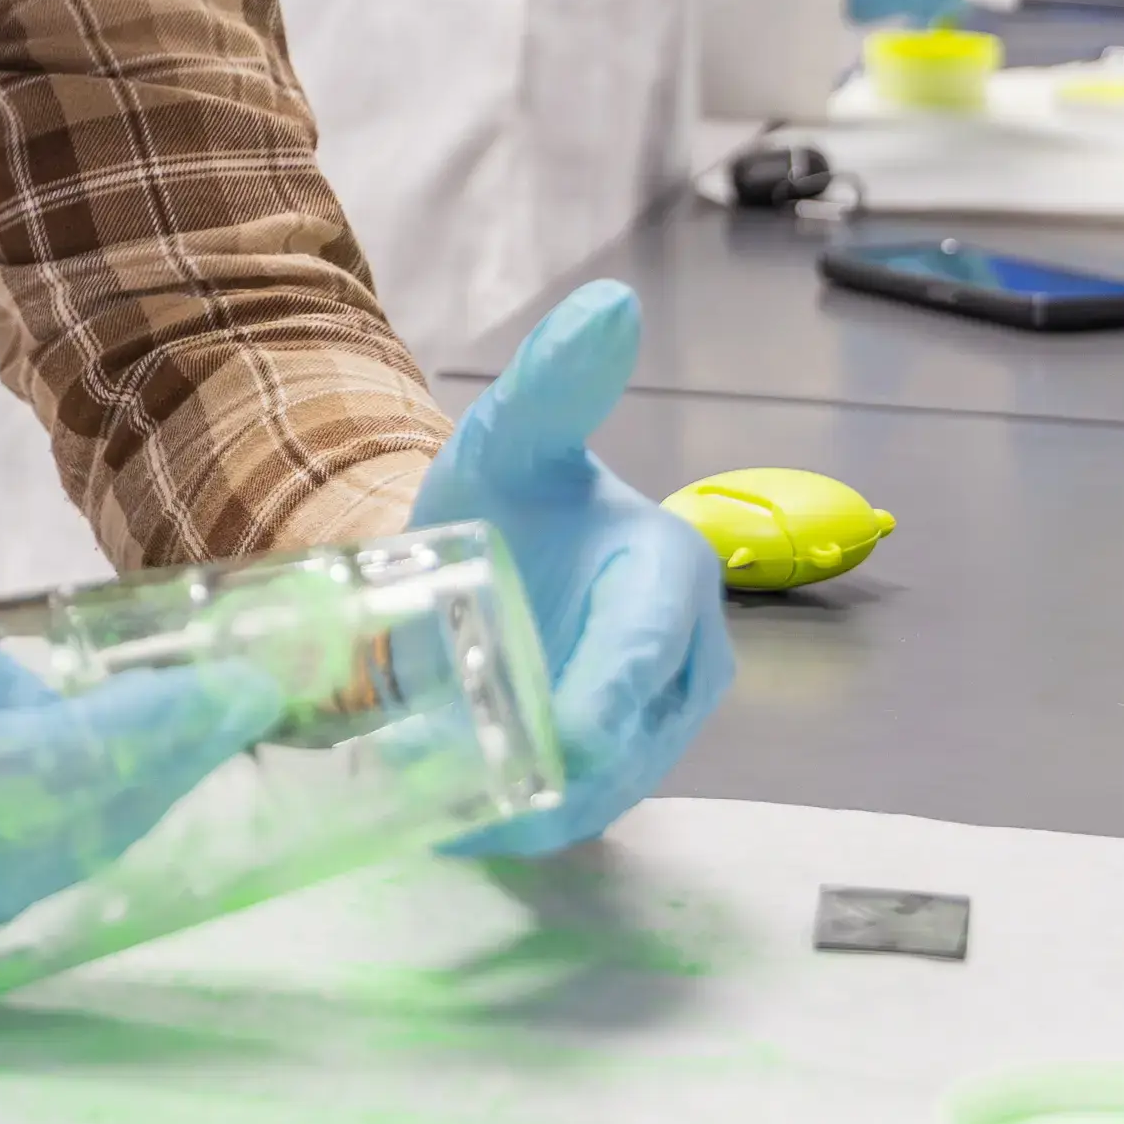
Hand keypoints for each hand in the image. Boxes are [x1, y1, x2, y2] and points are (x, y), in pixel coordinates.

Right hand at [0, 628, 286, 1001]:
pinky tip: (116, 798)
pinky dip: (75, 844)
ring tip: (199, 737)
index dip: (162, 733)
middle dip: (173, 768)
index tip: (243, 691)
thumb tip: (73, 707)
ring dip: (136, 806)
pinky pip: (19, 900)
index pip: (59, 769)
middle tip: (247, 706)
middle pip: (83, 834)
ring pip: (61, 872)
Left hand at [394, 284, 732, 857]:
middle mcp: (684, 660)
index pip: (650, 652)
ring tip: (439, 794)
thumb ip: (556, 381)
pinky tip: (452, 814)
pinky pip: (572, 813)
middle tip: (456, 776)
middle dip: (550, 771)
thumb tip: (610, 303)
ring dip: (522, 805)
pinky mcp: (615, 774)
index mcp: (672, 575)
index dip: (606, 702)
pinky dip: (513, 820)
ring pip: (600, 792)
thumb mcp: (513, 436)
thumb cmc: (505, 498)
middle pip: (629, 743)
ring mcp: (654, 727)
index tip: (557, 742)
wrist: (475, 561)